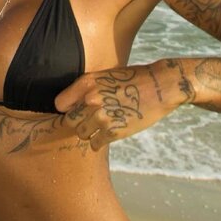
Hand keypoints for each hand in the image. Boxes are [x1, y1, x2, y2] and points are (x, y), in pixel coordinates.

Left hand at [54, 61, 190, 149]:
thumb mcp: (106, 76)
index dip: (66, 108)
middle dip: (78, 121)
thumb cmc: (133, 79)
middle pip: (69, 120)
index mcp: (87, 83)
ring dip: (89, 132)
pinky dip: (99, 142)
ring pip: (81, 133)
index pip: (60, 103)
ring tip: (101, 126)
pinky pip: (95, 144)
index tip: (74, 110)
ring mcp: (102, 117)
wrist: (159, 86)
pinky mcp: (114, 132)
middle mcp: (91, 99)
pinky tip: (107, 134)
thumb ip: (88, 89)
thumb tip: (72, 105)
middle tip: (88, 120)